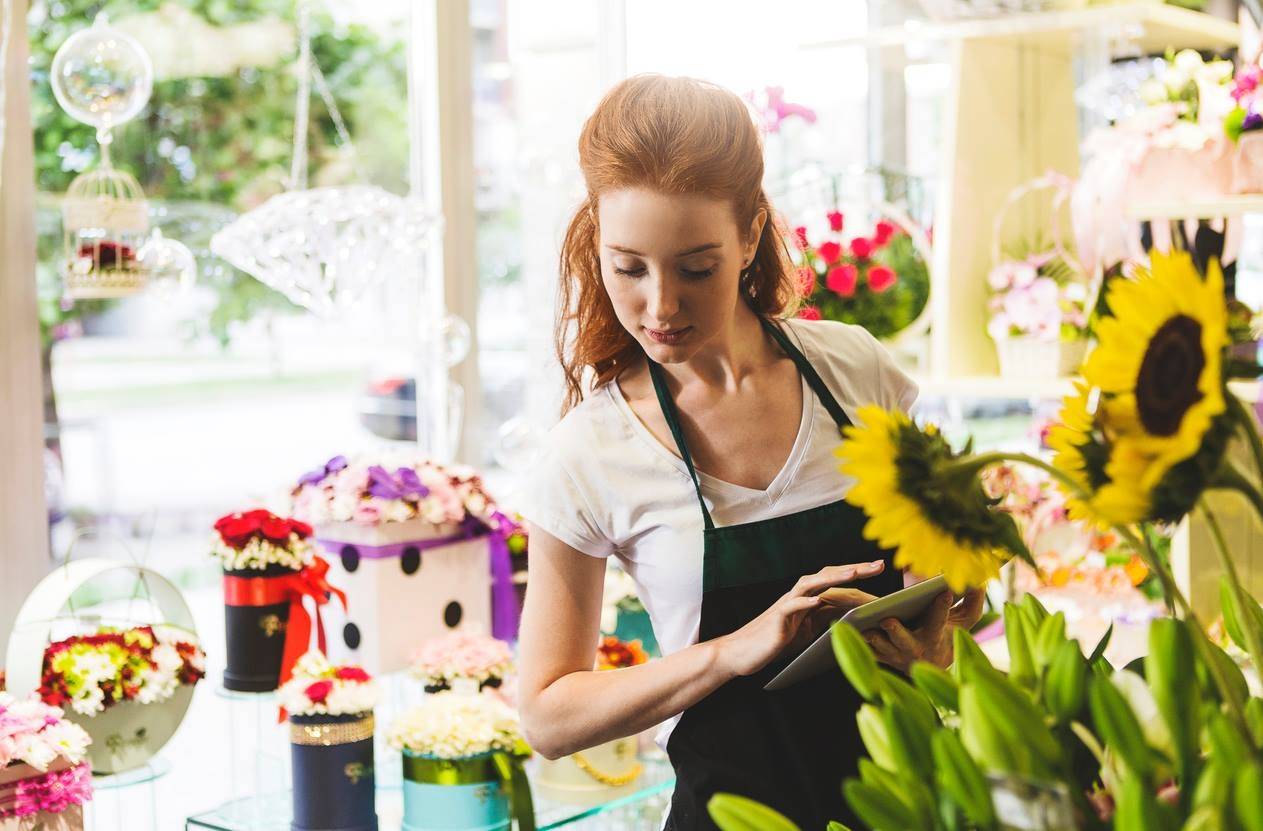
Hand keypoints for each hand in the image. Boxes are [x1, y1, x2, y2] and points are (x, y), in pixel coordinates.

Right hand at [715, 560, 884, 677]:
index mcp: (807, 599)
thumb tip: (851, 612)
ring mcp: (786, 606)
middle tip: (878, 564)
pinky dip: (804, 602)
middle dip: (853, 568)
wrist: (741, 651)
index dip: (857, 572)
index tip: (879, 567)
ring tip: (853, 573)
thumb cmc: (774, 641)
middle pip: (827, 576)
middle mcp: (797, 596)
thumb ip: (825, 618)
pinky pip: (790, 607)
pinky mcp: (776, 620)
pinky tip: (817, 600)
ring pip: (810, 585)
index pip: (835, 580)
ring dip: (832, 578)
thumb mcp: (807, 629)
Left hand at [863, 587, 985, 672]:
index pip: (940, 621)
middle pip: (905, 641)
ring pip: (880, 647)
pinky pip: (864, 651)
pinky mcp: (879, 657)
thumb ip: (973, 602)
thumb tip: (981, 580)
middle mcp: (914, 648)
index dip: (942, 608)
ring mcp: (895, 655)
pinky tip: (843, 628)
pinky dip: (854, 642)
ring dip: (870, 638)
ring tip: (859, 625)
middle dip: (897, 632)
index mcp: (935, 636)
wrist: (932, 665)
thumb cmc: (948, 635)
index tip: (944, 591)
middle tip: (887, 620)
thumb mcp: (965, 621)